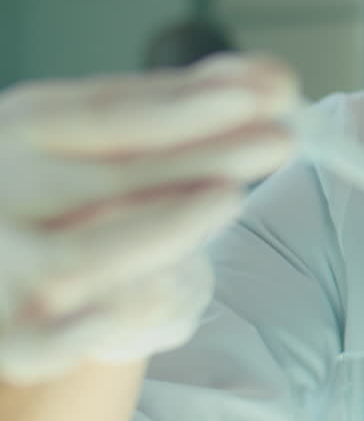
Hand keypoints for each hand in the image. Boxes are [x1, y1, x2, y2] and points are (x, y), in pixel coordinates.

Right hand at [0, 55, 298, 384]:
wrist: (7, 272)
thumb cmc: (66, 199)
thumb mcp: (103, 140)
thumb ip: (181, 108)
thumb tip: (272, 80)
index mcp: (21, 134)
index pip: (108, 114)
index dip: (186, 106)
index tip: (261, 94)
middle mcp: (4, 194)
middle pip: (110, 179)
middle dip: (204, 158)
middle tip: (279, 141)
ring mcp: (6, 266)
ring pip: (83, 256)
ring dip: (164, 227)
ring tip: (230, 197)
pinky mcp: (13, 337)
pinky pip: (49, 340)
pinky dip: (88, 326)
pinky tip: (140, 300)